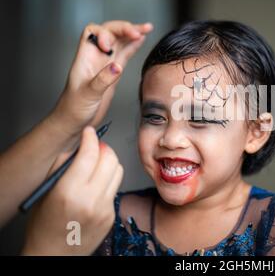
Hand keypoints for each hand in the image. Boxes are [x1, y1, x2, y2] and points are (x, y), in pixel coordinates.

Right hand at [22, 126, 122, 254]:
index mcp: (69, 192)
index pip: (90, 154)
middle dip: (103, 147)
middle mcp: (91, 200)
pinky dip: (108, 180)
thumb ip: (62, 166)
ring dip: (109, 162)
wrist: (54, 256)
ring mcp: (105, 208)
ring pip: (118, 171)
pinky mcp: (112, 215)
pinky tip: (96, 184)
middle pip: (110, 159)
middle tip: (94, 146)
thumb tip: (78, 146)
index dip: (91, 138)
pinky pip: (116, 187)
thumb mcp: (45, 192)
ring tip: (97, 164)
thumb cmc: (43, 226)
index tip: (89, 132)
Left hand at [50, 20, 152, 135]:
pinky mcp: (114, 73)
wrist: (75, 122)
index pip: (93, 32)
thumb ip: (102, 80)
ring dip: (132, 33)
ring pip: (119, 41)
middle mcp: (95, 57)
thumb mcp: (88, 95)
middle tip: (138, 31)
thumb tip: (117, 66)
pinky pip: (125, 54)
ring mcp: (105, 64)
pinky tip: (142, 40)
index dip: (105, 33)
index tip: (111, 46)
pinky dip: (134, 45)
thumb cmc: (74, 109)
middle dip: (123, 28)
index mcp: (84, 58)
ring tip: (147, 28)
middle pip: (109, 32)